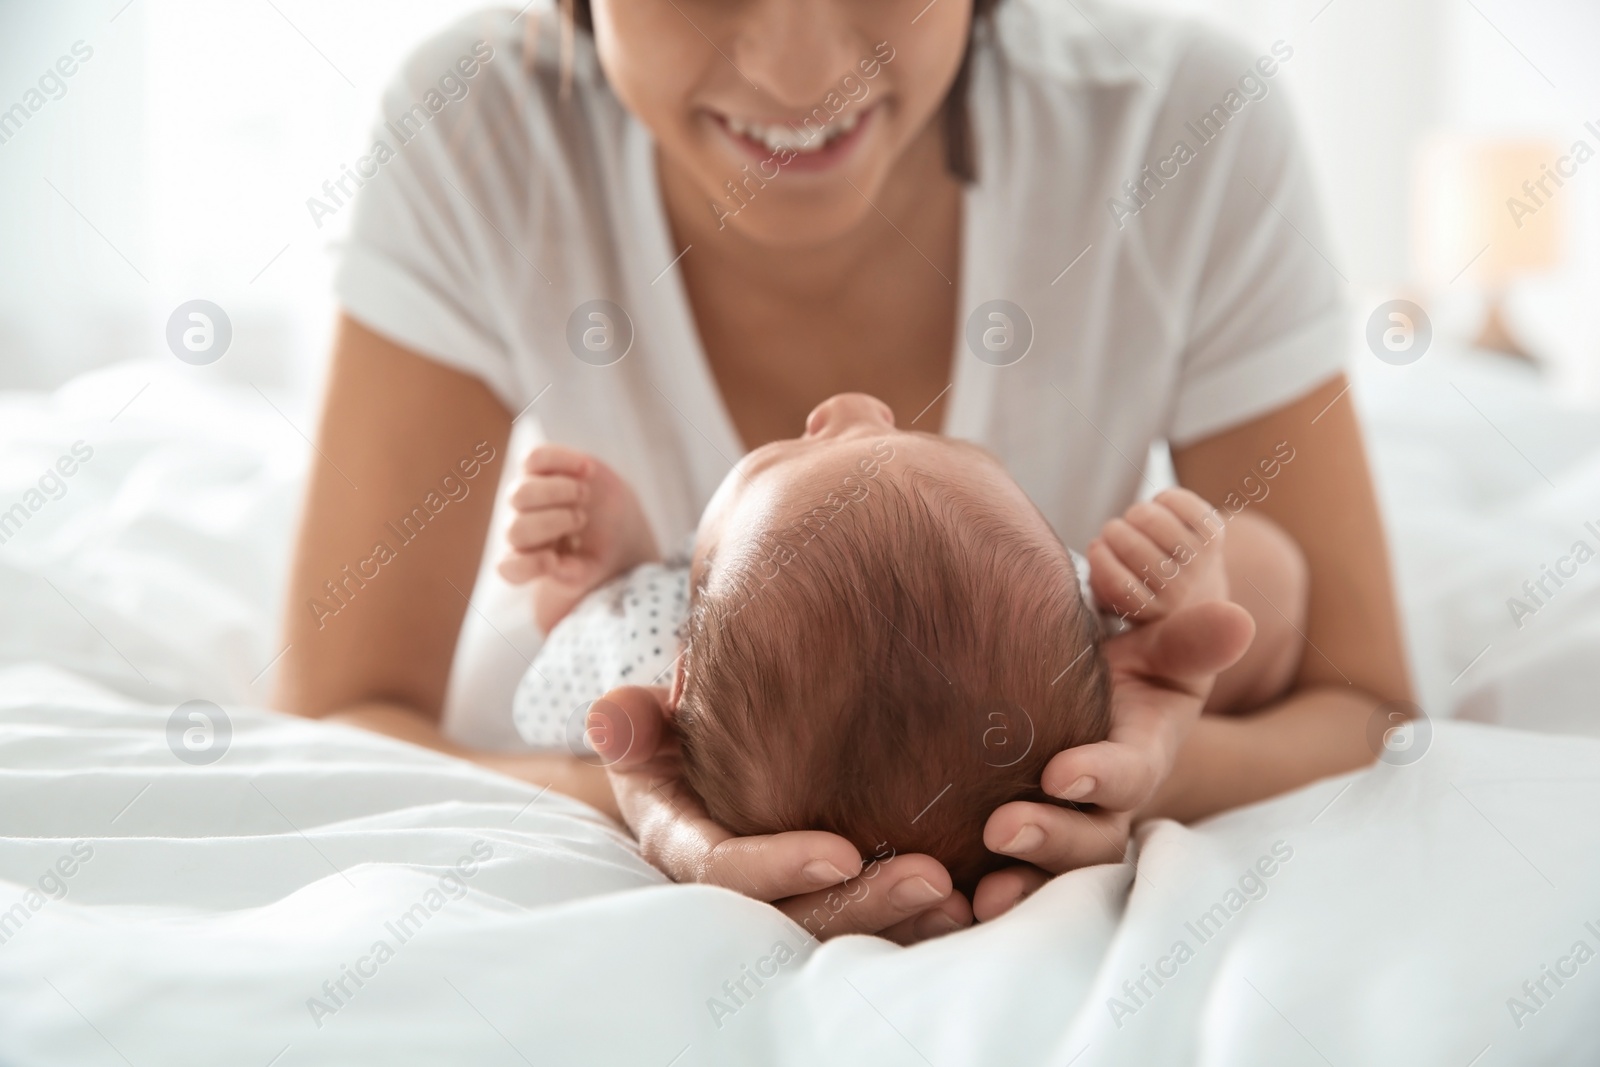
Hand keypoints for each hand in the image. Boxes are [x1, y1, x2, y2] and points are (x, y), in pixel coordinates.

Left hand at [497, 445, 659, 629]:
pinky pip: (535, 458)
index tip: (555, 561)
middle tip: (581, 520)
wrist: (614, 522)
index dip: (528, 566)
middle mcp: (519, 528)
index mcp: (528, 561)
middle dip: (552, 524)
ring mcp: (524, 495)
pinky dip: (564, 461)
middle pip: (515, 529)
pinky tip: (588, 471)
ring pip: (521, 493)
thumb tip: (555, 567)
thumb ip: (574, 576)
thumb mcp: (592, 570)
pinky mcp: (537, 467)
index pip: (509, 569)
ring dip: (557, 492)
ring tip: (584, 494)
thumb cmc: (597, 551)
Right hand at [589, 686, 973, 943]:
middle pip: (792, 918)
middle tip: (929, 877)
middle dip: (860, 905)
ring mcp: (785, 897)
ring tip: (959, 899)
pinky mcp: (831, 894)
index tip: (841, 852)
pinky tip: (975, 899)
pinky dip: (921, 919)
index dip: (778, 868)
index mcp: (683, 844)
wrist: (710, 747)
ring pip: (837, 931)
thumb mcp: (647, 723)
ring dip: (900, 923)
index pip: (723, 874)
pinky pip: (874, 922)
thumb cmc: (678, 731)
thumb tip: (609, 719)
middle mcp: (736, 885)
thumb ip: (632, 722)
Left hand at [972, 599, 1253, 920]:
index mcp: (1142, 750)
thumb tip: (1234, 622)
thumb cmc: (1132, 645)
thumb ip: (1187, 629)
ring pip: (1053, 873)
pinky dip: (980, 894)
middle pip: (1093, 841)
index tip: (1060, 773)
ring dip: (1022, 886)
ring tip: (980, 896)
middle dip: (1053, 841)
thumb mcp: (1163, 633)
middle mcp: (1107, 801)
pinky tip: (946, 900)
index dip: (1102, 777)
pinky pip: (1008, 875)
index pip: (1130, 772)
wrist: (1098, 667)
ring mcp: (1065, 823)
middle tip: (1000, 830)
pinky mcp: (1021, 834)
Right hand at [1088, 489, 1226, 622]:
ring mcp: (1198, 562)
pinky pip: (1178, 502)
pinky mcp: (1213, 535)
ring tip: (1136, 522)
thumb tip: (1099, 547)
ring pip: (1151, 519)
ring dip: (1136, 514)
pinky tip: (1162, 510)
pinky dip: (1163, 499)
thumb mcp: (1114, 598)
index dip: (1099, 557)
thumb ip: (1100, 581)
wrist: (1195, 588)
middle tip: (1115, 533)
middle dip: (1114, 531)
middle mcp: (1177, 591)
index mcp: (1148, 612)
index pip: (1117, 585)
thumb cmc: (1142, 585)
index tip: (1097, 547)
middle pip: (1132, 546)